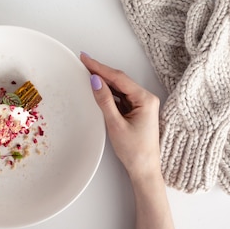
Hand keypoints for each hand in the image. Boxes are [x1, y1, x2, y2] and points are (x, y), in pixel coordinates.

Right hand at [80, 53, 161, 183]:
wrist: (144, 170)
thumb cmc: (135, 151)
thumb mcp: (116, 124)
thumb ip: (105, 101)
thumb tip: (95, 81)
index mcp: (145, 99)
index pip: (119, 78)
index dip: (100, 67)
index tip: (85, 59)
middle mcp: (146, 98)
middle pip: (120, 80)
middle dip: (101, 71)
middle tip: (83, 62)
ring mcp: (142, 104)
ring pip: (119, 88)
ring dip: (104, 82)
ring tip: (86, 73)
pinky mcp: (136, 111)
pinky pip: (120, 97)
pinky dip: (109, 93)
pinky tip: (98, 89)